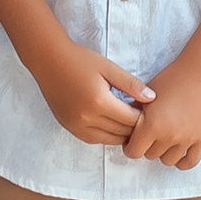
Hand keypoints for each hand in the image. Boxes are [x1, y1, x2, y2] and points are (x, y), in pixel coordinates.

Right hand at [33, 42, 152, 150]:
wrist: (49, 60)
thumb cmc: (79, 59)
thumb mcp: (108, 67)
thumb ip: (131, 84)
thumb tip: (152, 98)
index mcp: (100, 102)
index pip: (131, 120)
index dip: (145, 117)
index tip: (151, 110)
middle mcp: (87, 119)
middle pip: (122, 132)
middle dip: (136, 127)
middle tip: (143, 117)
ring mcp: (77, 126)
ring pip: (110, 140)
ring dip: (122, 134)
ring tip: (129, 121)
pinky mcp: (70, 128)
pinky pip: (95, 139)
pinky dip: (107, 135)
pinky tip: (113, 123)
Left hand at [122, 50, 200, 171]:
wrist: (199, 72)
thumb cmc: (171, 79)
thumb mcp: (146, 95)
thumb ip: (133, 113)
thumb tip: (123, 127)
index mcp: (152, 125)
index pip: (133, 152)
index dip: (130, 146)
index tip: (132, 139)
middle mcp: (169, 135)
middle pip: (150, 156)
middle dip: (146, 146)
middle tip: (149, 135)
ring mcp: (186, 139)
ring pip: (168, 161)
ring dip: (163, 152)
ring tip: (163, 140)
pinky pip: (190, 162)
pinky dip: (182, 160)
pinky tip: (177, 150)